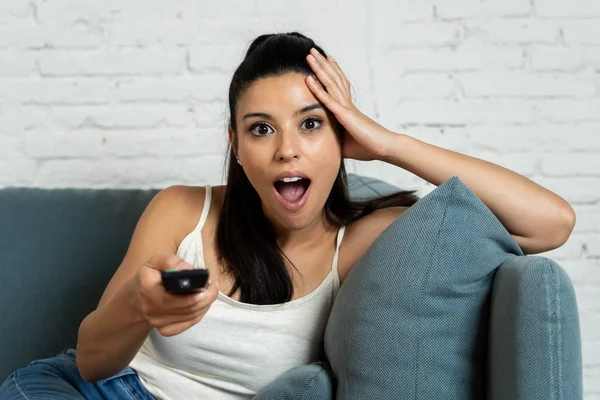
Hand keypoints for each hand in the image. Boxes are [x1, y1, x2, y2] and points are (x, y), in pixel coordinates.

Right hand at [133, 253, 218, 336]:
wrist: (138, 297)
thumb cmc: (151, 276)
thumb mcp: (156, 261)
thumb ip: (171, 261)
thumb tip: (189, 270)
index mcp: (147, 289)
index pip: (172, 299)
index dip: (192, 296)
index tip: (206, 285)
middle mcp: (151, 309)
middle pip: (186, 309)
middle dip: (206, 298)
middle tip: (214, 286)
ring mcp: (157, 323)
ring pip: (191, 316)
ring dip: (205, 304)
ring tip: (211, 292)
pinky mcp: (165, 330)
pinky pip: (189, 323)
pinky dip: (200, 313)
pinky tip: (203, 303)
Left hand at [305, 47, 396, 161]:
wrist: (384, 148)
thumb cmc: (367, 147)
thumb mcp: (346, 142)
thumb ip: (336, 139)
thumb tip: (326, 144)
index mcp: (348, 109)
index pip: (338, 85)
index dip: (331, 72)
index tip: (325, 60)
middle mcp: (347, 104)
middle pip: (333, 78)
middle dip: (322, 64)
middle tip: (313, 50)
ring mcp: (346, 107)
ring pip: (330, 83)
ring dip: (319, 68)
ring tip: (310, 54)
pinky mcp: (345, 115)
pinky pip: (328, 100)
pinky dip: (318, 89)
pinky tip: (309, 79)